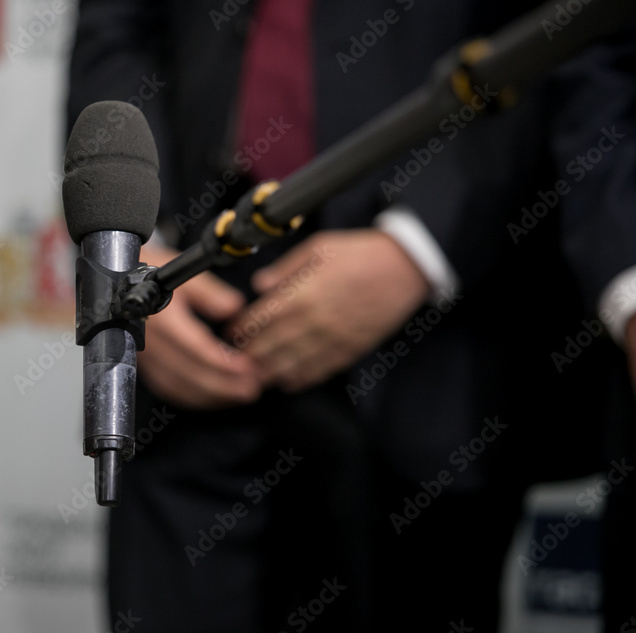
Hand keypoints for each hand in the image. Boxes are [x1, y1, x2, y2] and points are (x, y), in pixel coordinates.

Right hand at [137, 245, 261, 409]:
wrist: (119, 281)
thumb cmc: (150, 272)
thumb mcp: (182, 270)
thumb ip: (208, 292)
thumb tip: (234, 307)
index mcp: (161, 317)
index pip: (194, 347)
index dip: (222, 362)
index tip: (246, 367)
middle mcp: (149, 341)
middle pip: (187, 373)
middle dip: (222, 385)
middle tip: (251, 388)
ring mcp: (143, 356)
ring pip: (177, 386)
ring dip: (210, 395)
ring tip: (239, 394)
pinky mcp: (143, 365)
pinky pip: (167, 388)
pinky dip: (192, 397)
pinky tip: (213, 396)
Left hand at [229, 229, 428, 391]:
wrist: (407, 267)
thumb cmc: (362, 252)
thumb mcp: (319, 248)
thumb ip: (286, 268)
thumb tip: (260, 285)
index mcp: (303, 294)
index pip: (260, 319)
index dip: (241, 329)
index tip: (229, 333)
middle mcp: (314, 321)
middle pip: (271, 347)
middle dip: (248, 356)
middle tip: (233, 361)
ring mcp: (333, 339)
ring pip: (292, 365)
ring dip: (269, 373)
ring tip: (253, 377)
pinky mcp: (350, 349)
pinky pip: (320, 371)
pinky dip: (300, 379)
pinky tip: (286, 382)